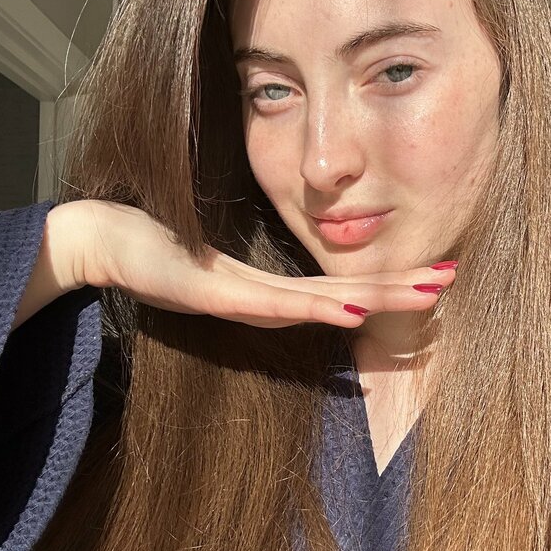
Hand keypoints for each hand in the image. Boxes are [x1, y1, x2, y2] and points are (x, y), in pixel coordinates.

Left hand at [75, 200, 456, 328]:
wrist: (101, 243)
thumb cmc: (158, 241)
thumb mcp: (213, 245)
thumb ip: (248, 255)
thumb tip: (278, 247)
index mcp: (265, 286)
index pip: (337, 285)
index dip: (386, 281)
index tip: (431, 272)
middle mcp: (260, 300)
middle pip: (342, 296)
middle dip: (397, 290)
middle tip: (449, 284)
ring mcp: (239, 301)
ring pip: (319, 302)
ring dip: (374, 299)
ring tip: (421, 295)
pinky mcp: (212, 294)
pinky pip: (270, 301)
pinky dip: (313, 308)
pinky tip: (350, 309)